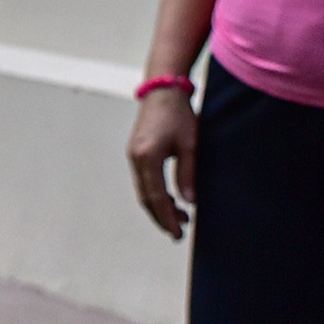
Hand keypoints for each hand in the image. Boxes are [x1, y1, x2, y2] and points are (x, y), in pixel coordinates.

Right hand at [125, 87, 197, 239]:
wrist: (163, 90)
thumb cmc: (179, 114)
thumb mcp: (190, 145)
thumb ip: (188, 174)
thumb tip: (189, 202)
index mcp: (148, 158)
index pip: (156, 197)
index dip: (167, 217)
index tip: (177, 233)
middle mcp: (136, 158)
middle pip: (146, 198)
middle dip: (161, 217)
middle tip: (177, 233)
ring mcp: (133, 155)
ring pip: (144, 190)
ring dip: (159, 206)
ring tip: (180, 217)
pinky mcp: (136, 152)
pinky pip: (144, 180)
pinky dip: (156, 193)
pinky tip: (171, 198)